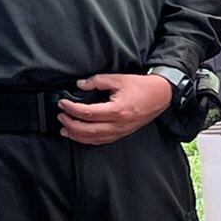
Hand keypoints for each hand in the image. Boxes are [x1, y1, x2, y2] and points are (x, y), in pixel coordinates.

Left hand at [58, 72, 172, 145]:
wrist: (160, 96)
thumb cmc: (141, 87)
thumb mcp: (118, 79)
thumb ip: (97, 81)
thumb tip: (80, 85)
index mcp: (117, 110)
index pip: (88, 113)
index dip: (72, 108)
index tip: (62, 103)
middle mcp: (118, 124)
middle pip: (88, 130)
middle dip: (70, 124)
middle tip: (60, 116)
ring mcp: (121, 131)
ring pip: (94, 139)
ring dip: (76, 135)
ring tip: (64, 129)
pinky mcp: (122, 133)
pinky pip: (102, 141)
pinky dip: (88, 139)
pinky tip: (80, 135)